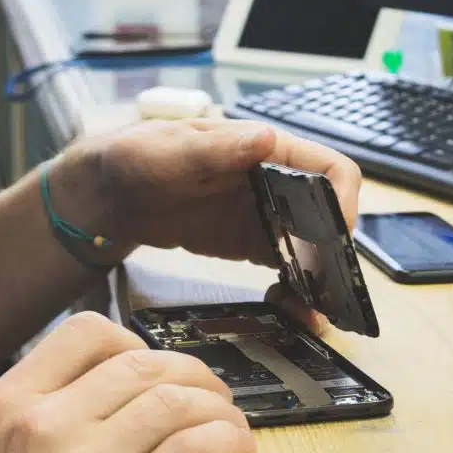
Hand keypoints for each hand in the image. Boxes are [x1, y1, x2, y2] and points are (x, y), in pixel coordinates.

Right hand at [0, 312, 255, 452]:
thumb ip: (43, 416)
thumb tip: (124, 387)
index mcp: (7, 407)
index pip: (86, 334)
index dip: (133, 344)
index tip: (152, 371)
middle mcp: (42, 426)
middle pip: (141, 362)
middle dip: (191, 375)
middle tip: (212, 397)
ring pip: (175, 399)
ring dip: (217, 408)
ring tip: (230, 428)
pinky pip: (194, 447)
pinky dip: (226, 442)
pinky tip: (235, 452)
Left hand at [51, 119, 359, 332]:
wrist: (109, 195)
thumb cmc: (137, 156)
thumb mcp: (172, 150)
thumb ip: (216, 149)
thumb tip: (266, 138)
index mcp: (265, 150)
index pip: (330, 170)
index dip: (343, 202)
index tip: (334, 238)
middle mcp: (274, 183)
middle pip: (328, 216)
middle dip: (335, 253)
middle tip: (329, 291)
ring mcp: (264, 216)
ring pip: (313, 248)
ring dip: (319, 280)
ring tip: (311, 314)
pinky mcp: (248, 245)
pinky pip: (285, 269)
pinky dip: (293, 291)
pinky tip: (287, 311)